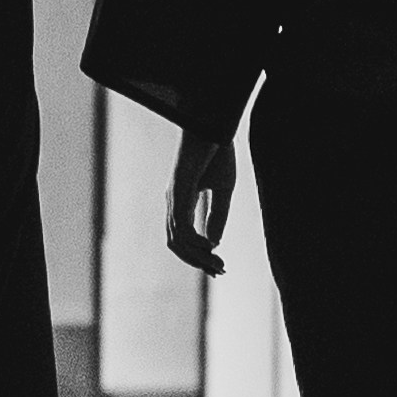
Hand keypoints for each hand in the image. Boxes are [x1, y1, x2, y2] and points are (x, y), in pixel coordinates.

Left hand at [167, 125, 235, 278]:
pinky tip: (211, 246)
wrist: (213, 126)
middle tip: (219, 271)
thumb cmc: (217, 153)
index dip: (198, 256)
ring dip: (197, 256)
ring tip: (217, 263)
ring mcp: (174, 197)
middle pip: (177, 244)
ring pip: (177, 239)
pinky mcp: (179, 191)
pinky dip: (194, 241)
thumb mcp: (223, 191)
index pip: (183, 238)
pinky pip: (181, 225)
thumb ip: (217, 216)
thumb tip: (214, 243)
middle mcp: (173, 202)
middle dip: (197, 261)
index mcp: (182, 201)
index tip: (219, 267)